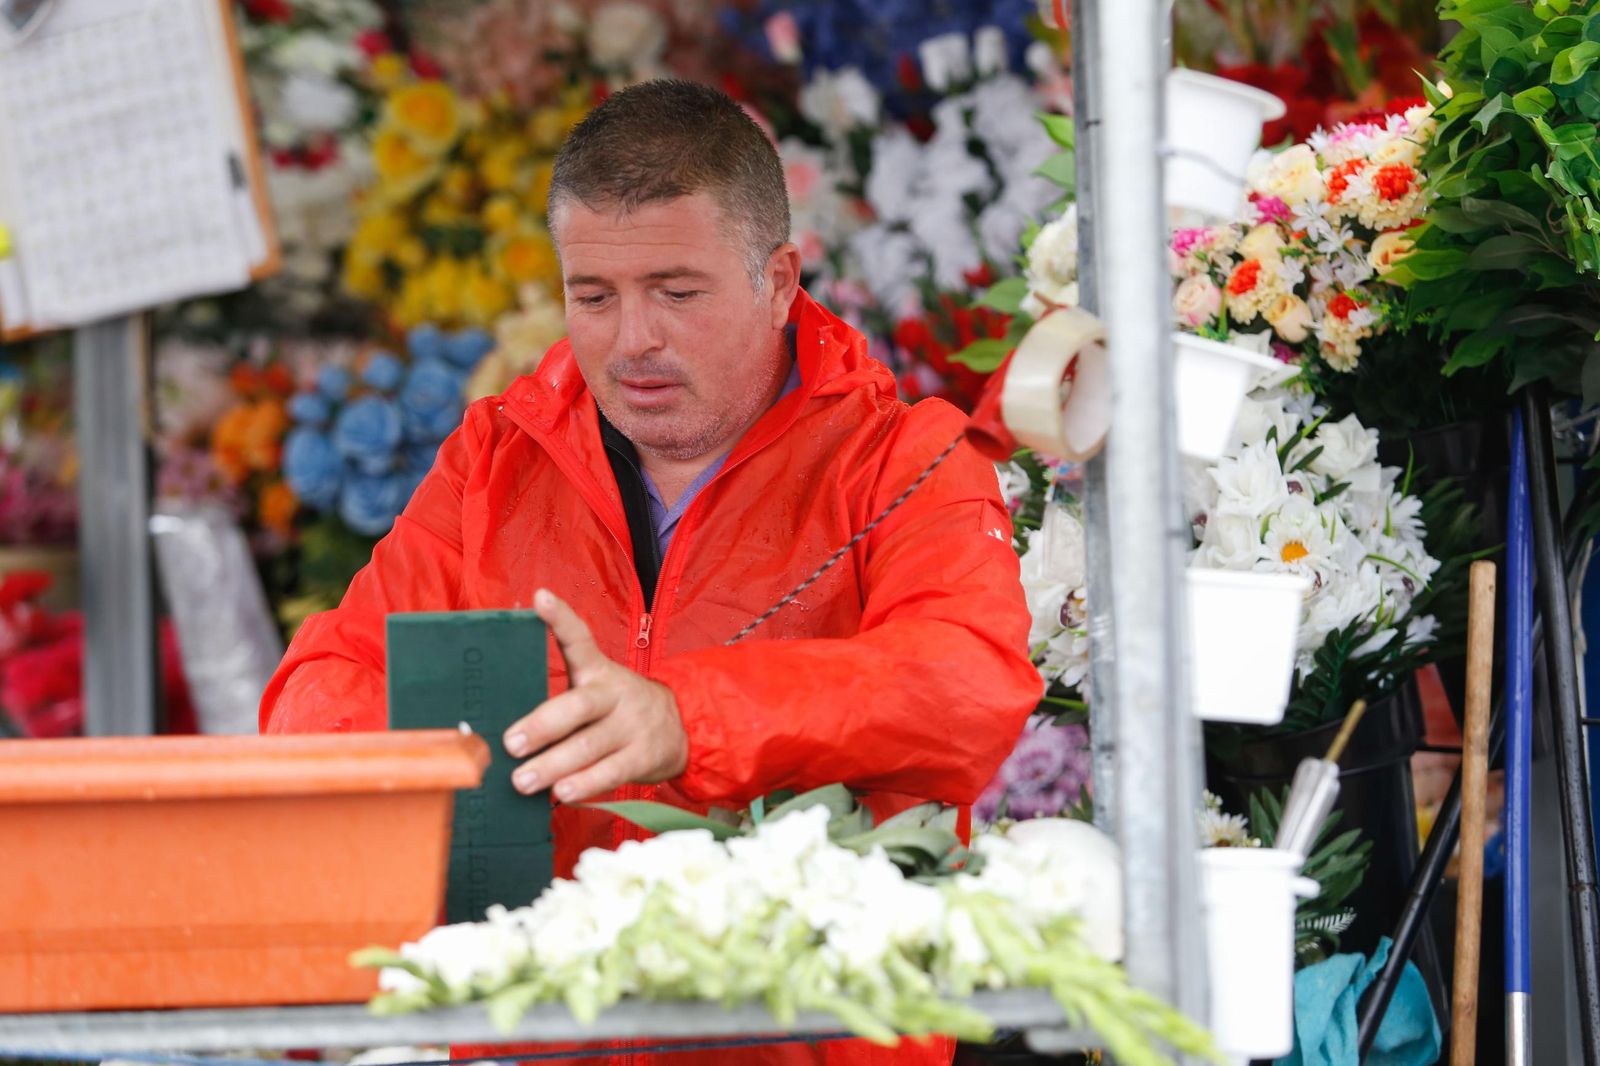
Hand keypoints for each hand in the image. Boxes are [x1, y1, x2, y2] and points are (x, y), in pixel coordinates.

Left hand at [502, 589, 687, 802]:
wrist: (682, 728)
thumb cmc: (617, 711)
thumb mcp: (597, 689)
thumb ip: (560, 702)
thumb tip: (504, 733)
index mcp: (599, 671)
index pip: (580, 639)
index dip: (560, 619)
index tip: (540, 598)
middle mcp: (615, 693)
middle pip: (579, 705)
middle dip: (543, 726)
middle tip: (511, 744)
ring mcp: (632, 726)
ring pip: (590, 744)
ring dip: (554, 765)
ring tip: (523, 780)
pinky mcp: (643, 756)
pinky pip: (611, 771)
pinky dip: (585, 784)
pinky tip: (562, 793)